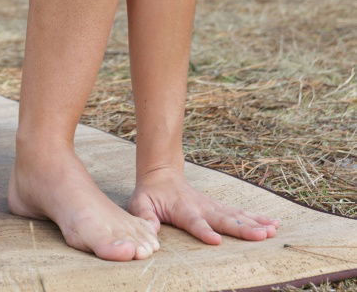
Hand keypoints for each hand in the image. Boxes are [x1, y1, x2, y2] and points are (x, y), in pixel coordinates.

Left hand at [127, 167, 280, 244]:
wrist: (161, 172)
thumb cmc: (150, 193)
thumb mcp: (140, 204)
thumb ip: (145, 217)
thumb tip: (150, 233)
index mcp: (183, 209)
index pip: (195, 222)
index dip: (204, 231)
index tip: (216, 240)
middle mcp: (201, 207)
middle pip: (224, 219)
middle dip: (243, 228)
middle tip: (262, 235)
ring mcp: (212, 206)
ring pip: (237, 215)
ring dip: (255, 222)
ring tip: (274, 230)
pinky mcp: (219, 206)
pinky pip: (240, 213)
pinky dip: (257, 218)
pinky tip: (274, 224)